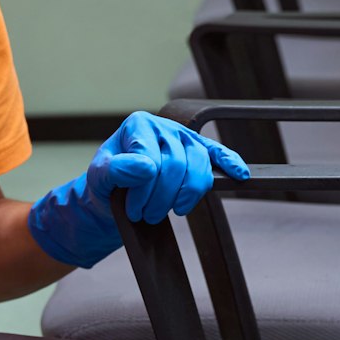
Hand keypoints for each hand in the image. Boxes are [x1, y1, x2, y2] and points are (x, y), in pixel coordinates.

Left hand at [26, 111, 250, 267]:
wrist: (114, 192)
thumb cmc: (107, 182)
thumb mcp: (99, 176)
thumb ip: (117, 169)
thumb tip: (146, 167)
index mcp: (139, 125)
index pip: (152, 158)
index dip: (144, 189)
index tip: (133, 208)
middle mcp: (165, 126)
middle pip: (177, 164)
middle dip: (162, 197)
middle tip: (147, 215)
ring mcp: (185, 138)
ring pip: (198, 166)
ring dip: (185, 195)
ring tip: (169, 211)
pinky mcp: (199, 152)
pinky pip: (218, 155)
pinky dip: (230, 163)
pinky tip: (239, 175)